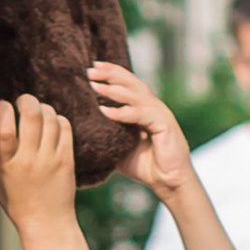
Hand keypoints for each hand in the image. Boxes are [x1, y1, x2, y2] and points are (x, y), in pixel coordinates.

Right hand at [0, 92, 81, 249]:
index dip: (3, 110)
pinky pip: (65, 127)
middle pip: (31, 116)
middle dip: (26, 100)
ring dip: (43, 108)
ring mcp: (50, 159)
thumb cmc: (17, 199)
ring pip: (50, 117)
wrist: (46, 223)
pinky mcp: (66, 160)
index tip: (3, 105)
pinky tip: (53, 123)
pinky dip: (58, 119)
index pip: (3, 131)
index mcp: (6, 165)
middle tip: (24, 101)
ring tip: (39, 112)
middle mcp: (28, 160)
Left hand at [88, 61, 191, 200]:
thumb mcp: (120, 146)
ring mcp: (160, 114)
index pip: (127, 84)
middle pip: (131, 82)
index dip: (111, 73)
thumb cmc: (145, 166)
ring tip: (95, 86)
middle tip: (90, 69)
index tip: (92, 66)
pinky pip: (141, 114)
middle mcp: (153, 106)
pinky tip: (105, 111)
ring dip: (114, 90)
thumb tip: (82, 129)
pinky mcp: (165, 125)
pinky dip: (123, 112)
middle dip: (111, 74)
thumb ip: (108, 134)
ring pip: (136, 95)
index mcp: (144, 108)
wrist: (168, 183)